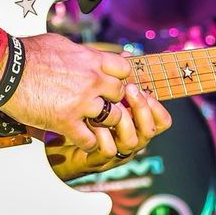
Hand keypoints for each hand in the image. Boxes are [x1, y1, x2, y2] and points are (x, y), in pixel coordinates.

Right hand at [0, 34, 130, 152]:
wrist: (5, 69)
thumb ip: (82, 53)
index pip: (124, 69)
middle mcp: (91, 81)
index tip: (111, 83)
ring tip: (92, 122)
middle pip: (120, 94)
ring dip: (103, 122)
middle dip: (113, 100)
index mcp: (90, 60)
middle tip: (101, 103)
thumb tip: (91, 55)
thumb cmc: (27, 54)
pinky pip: (90, 140)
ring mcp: (80, 103)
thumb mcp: (60, 44)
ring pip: (112, 118)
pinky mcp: (66, 122)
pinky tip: (81, 137)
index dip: (120, 77)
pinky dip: (88, 142)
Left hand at [45, 82, 172, 180]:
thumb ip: (114, 76)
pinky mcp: (97, 159)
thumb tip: (126, 55)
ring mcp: (115, 151)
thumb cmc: (78, 109)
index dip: (156, 105)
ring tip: (112, 106)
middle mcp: (130, 138)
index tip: (140, 86)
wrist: (54, 132)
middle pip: (151, 130)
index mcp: (135, 122)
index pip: (161, 119)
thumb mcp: (97, 88)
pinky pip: (109, 150)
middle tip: (130, 90)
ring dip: (126, 122)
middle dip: (142, 108)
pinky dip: (104, 136)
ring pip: (134, 142)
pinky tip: (92, 123)